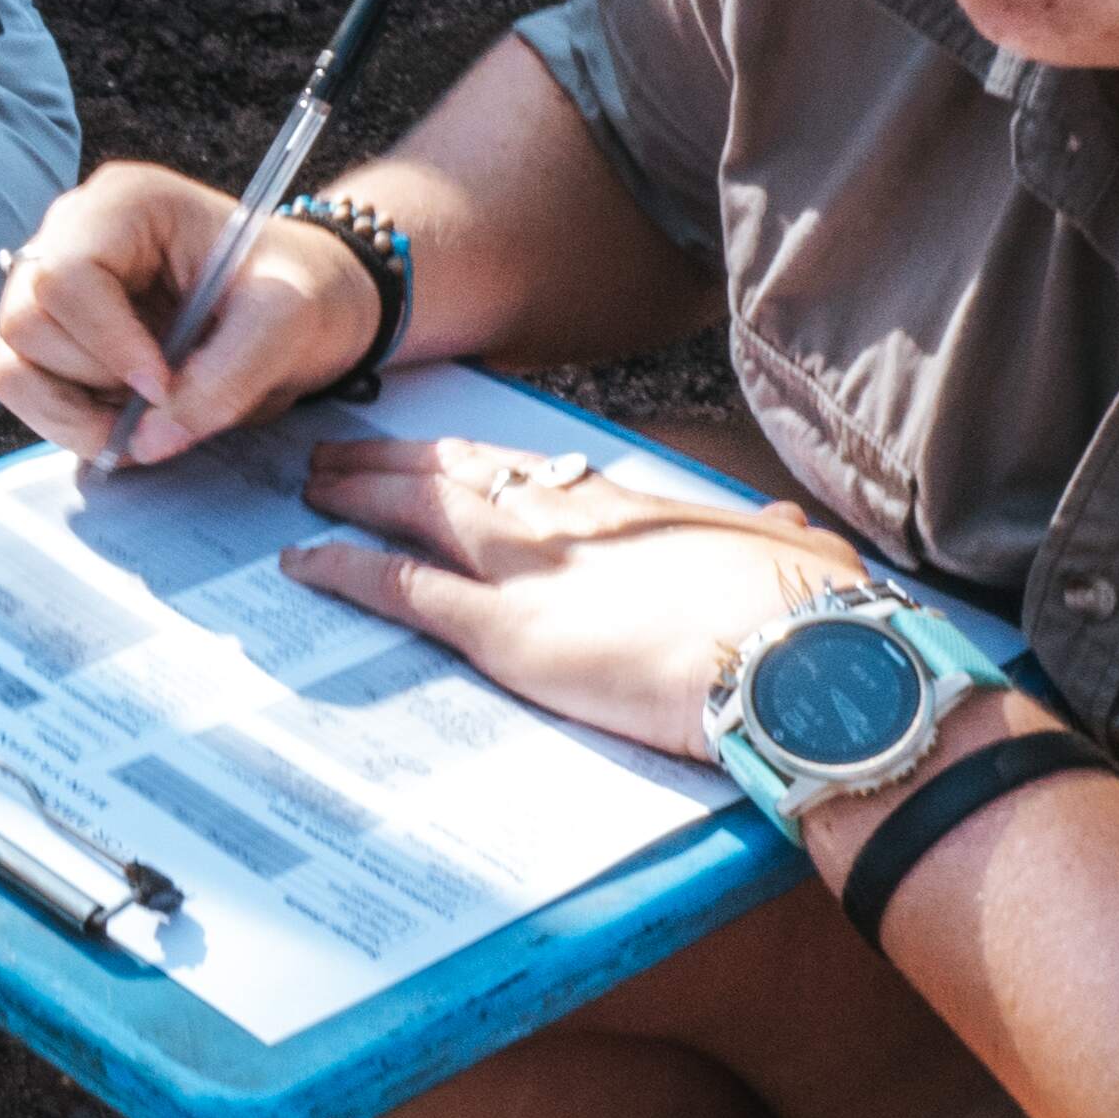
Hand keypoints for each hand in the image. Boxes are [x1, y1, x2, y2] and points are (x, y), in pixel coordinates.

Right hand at [0, 162, 387, 469]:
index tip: (164, 385)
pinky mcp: (53, 336)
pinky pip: (23, 387)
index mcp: (126, 204)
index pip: (65, 275)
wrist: (304, 305)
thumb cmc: (298, 290)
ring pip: (13, 363)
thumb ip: (225, 378)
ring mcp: (53, 287)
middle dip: (93, 382)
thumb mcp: (286, 323)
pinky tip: (126, 418)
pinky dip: (68, 421)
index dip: (106, 343)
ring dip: (74, 411)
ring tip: (145, 417)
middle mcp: (72, 235)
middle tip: (163, 403)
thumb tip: (147, 440)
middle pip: (26, 321)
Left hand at [279, 438, 865, 760]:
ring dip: (355, 494)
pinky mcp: (508, 633)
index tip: (439, 454)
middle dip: (392, 462)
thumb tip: (791, 529)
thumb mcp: (799, 557)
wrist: (804, 663)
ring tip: (310, 486)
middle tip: (340, 454)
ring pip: (415, 512)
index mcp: (629, 504)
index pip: (530, 469)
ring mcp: (531, 570)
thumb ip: (777, 540)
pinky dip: (345, 569)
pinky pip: (402, 589)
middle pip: (457, 472)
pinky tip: (305, 561)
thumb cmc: (814, 616)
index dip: (473, 460)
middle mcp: (568, 520)